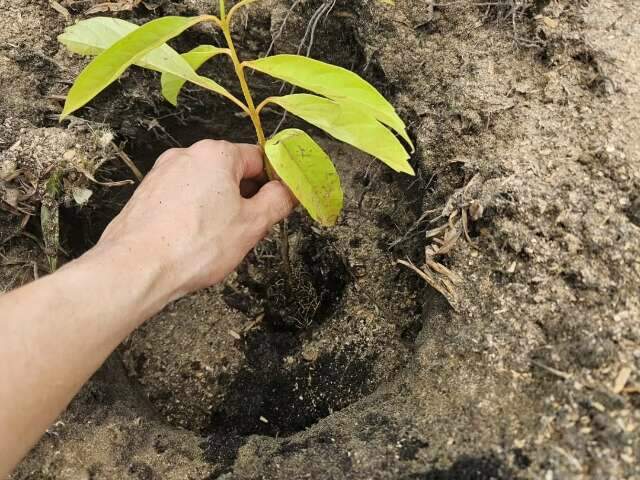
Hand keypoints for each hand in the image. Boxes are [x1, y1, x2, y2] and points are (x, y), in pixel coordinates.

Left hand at [98, 139, 295, 299]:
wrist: (136, 268)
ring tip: (217, 241)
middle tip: (247, 231)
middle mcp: (186, 155)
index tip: (277, 207)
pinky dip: (193, 216)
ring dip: (219, 209)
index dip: (273, 183)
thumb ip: (278, 201)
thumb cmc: (197, 244)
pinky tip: (193, 242)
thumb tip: (288, 190)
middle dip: (244, 199)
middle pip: (230, 173)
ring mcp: (162, 174)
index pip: (259, 159)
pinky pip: (182, 200)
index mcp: (216, 154)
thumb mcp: (252, 224)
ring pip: (205, 188)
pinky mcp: (146, 195)